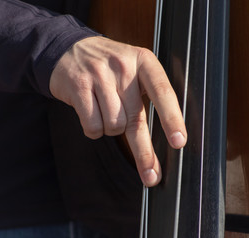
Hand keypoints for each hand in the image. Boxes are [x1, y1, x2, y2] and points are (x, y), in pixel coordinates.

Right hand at [50, 36, 186, 186]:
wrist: (69, 50)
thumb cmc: (108, 67)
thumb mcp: (133, 68)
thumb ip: (148, 94)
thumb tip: (165, 137)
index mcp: (144, 61)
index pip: (162, 92)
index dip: (172, 119)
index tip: (179, 142)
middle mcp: (123, 67)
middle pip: (136, 119)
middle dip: (143, 153)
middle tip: (151, 176)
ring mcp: (99, 76)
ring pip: (113, 125)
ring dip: (111, 129)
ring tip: (105, 112)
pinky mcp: (79, 88)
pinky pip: (92, 125)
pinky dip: (94, 130)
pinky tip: (92, 115)